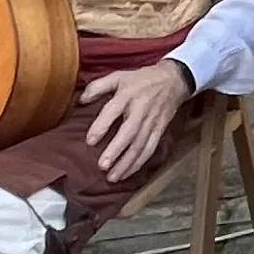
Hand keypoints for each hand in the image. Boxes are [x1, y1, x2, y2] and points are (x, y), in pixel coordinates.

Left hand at [82, 58, 194, 181]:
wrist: (173, 80)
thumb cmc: (141, 80)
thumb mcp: (119, 76)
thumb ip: (98, 87)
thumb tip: (80, 101)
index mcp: (127, 95)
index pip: (113, 111)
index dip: (101, 126)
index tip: (90, 141)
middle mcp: (140, 110)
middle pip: (129, 133)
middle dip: (116, 151)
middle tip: (103, 166)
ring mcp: (151, 122)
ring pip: (140, 146)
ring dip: (127, 163)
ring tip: (112, 177)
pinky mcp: (159, 131)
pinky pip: (150, 149)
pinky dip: (139, 163)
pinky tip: (128, 174)